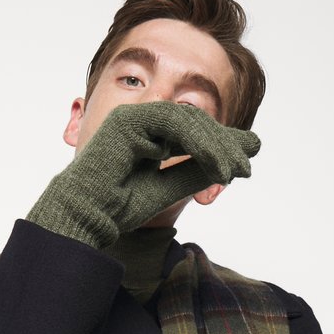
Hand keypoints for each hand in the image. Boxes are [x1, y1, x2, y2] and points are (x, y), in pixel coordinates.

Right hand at [27, 101, 259, 248]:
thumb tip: (239, 156)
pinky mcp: (128, 119)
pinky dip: (197, 142)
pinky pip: (173, 121)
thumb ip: (200, 170)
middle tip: (245, 170)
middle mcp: (143, 122)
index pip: (196, 132)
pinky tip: (212, 165)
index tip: (245, 169)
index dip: (223, 148)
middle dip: (223, 146)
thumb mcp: (172, 186)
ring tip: (230, 171)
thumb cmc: (121, 205)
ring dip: (214, 146)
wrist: (88, 216)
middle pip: (196, 123)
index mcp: (152, 136)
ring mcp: (135, 117)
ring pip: (188, 120)